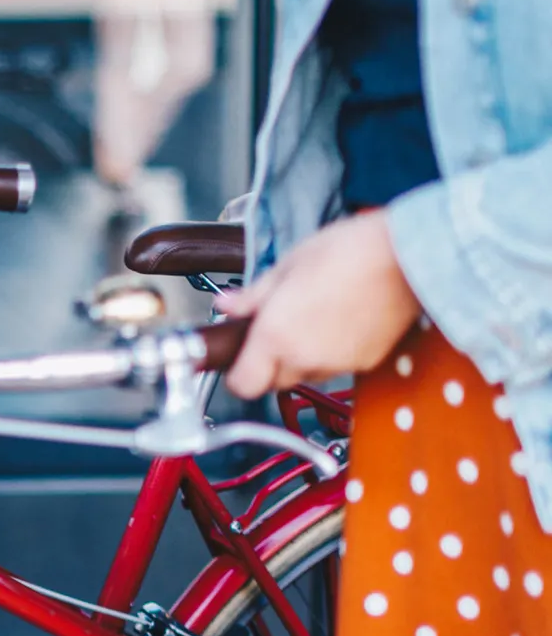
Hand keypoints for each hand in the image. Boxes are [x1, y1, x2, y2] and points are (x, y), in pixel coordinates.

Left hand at [218, 210, 421, 398]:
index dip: (237, 373)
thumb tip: (227, 307)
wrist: (408, 256)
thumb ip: (254, 295)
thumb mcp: (290, 263)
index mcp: (276, 334)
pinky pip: (336, 368)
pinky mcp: (365, 364)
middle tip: (278, 327)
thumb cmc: (349, 250)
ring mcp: (337, 365)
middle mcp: (304, 358)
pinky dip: (332, 353)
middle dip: (270, 361)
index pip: (243, 385)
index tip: (240, 357)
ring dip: (302, 357)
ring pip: (306, 375)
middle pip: (274, 381)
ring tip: (316, 316)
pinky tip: (342, 320)